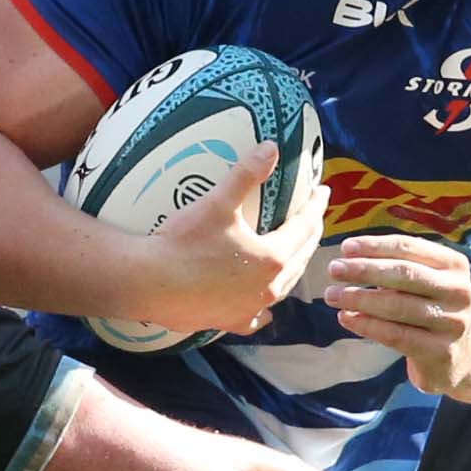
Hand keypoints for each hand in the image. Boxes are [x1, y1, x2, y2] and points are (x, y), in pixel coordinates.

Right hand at [130, 143, 325, 336]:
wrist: (148, 283)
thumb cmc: (184, 242)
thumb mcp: (217, 203)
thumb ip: (246, 174)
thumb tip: (271, 147)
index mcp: (272, 257)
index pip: (305, 227)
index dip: (315, 207)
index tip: (322, 192)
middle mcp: (268, 287)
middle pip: (300, 257)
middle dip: (310, 234)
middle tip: (313, 217)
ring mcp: (250, 308)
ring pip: (284, 287)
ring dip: (293, 267)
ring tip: (294, 254)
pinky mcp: (230, 322)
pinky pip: (257, 317)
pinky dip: (265, 308)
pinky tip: (265, 308)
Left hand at [326, 234, 470, 396]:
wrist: (464, 354)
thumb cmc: (432, 308)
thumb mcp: (425, 281)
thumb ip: (397, 266)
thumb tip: (349, 255)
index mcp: (454, 265)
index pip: (410, 248)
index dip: (375, 246)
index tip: (345, 248)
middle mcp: (458, 291)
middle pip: (404, 274)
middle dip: (364, 270)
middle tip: (334, 269)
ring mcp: (451, 323)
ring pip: (397, 306)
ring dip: (359, 299)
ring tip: (332, 295)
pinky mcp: (439, 352)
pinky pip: (396, 335)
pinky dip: (366, 325)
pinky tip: (346, 318)